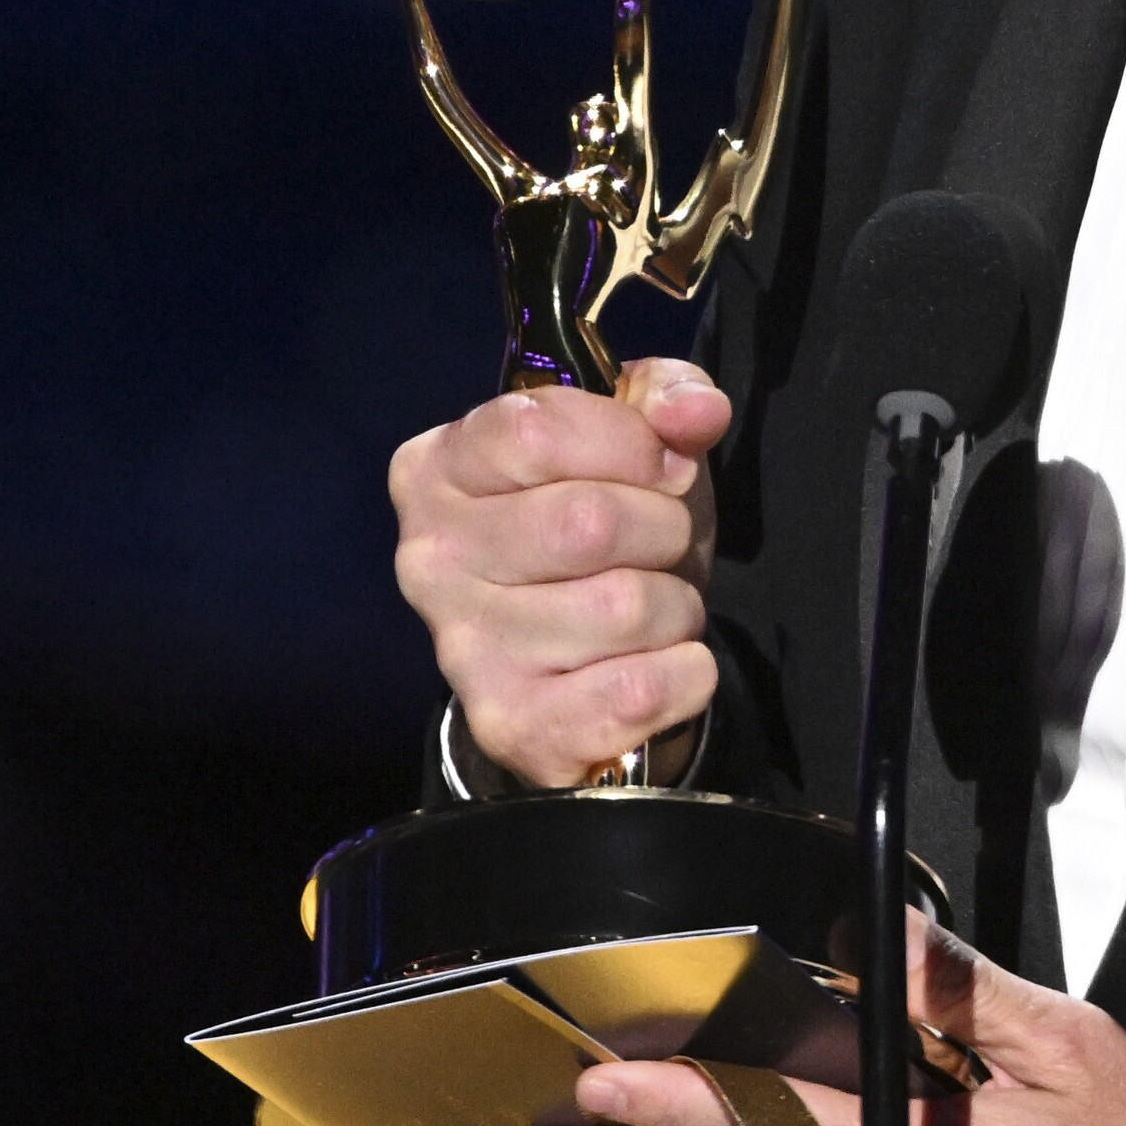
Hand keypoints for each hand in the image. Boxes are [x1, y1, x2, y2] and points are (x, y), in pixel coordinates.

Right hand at [386, 362, 730, 788]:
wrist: (593, 669)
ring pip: (624, 608)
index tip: (661, 467)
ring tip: (651, 611)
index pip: (537, 429)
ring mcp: (462, 651)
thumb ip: (665, 399)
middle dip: (663, 529)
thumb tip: (697, 412)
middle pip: (588, 523)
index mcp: (438, 469)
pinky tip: (657, 667)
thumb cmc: (611, 535)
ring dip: (675, 608)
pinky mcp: (512, 726)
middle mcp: (428, 559)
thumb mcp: (634, 445)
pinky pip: (639, 690)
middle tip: (659, 546)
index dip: (631, 444)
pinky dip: (684, 675)